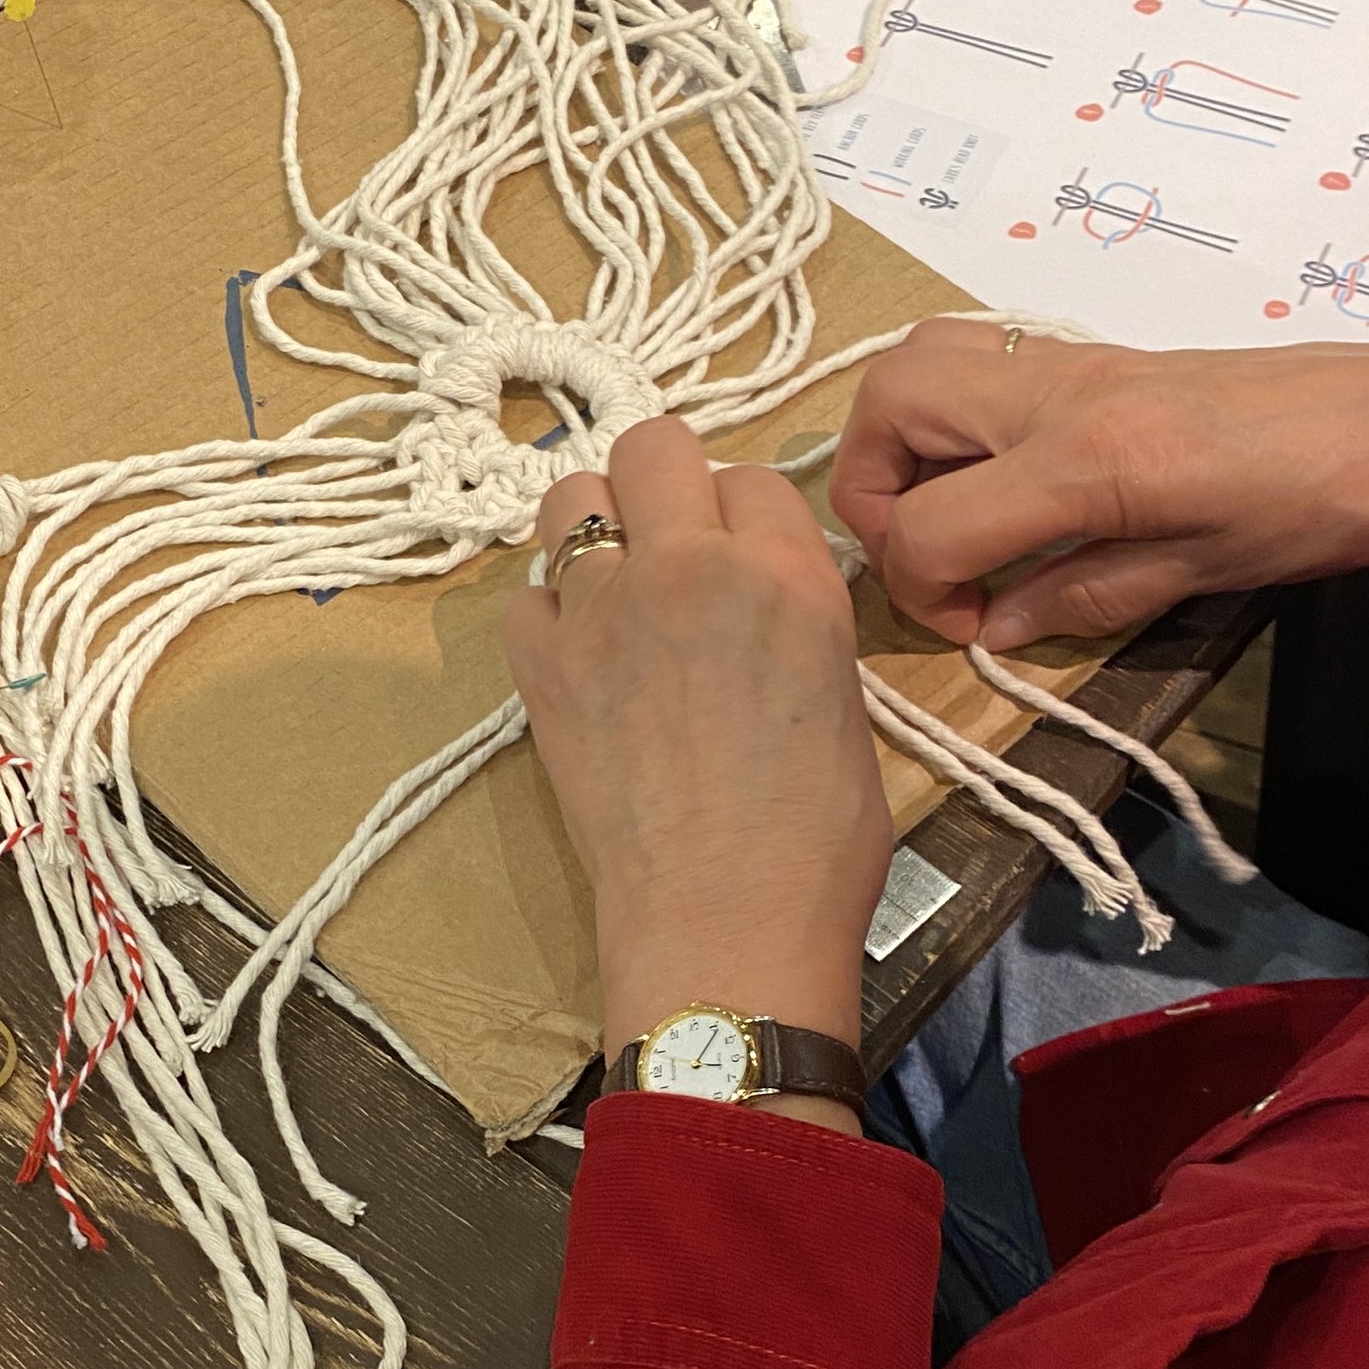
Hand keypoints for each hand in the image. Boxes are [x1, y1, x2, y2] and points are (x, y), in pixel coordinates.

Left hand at [504, 418, 889, 1116]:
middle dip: (665, 484)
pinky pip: (525, 593)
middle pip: (655, 445)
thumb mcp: (843, 703)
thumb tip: (766, 603)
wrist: (725, 923)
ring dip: (595, 525)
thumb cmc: (816, 843)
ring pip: (572, 494)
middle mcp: (692, 567)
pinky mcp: (541, 666)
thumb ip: (799, 622)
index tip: (744, 560)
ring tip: (618, 583)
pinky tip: (580, 654)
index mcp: (789, 575)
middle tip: (674, 545)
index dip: (746, 519)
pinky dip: (549, 611)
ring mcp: (605, 610)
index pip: (754, 479)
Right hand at [830, 324, 1368, 649]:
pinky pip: (979, 357)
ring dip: (901, 439)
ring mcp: (1074, 361)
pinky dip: (953, 415)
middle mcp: (1061, 392)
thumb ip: (1082, 599)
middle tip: (932, 552)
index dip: (921, 591)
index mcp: (1088, 459)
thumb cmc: (1324, 508)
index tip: (971, 624)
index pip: (926, 522)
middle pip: (888, 403)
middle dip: (871, 490)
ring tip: (952, 508)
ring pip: (920, 359)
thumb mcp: (1202, 575)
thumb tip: (994, 626)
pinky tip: (1006, 478)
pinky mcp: (1097, 353)